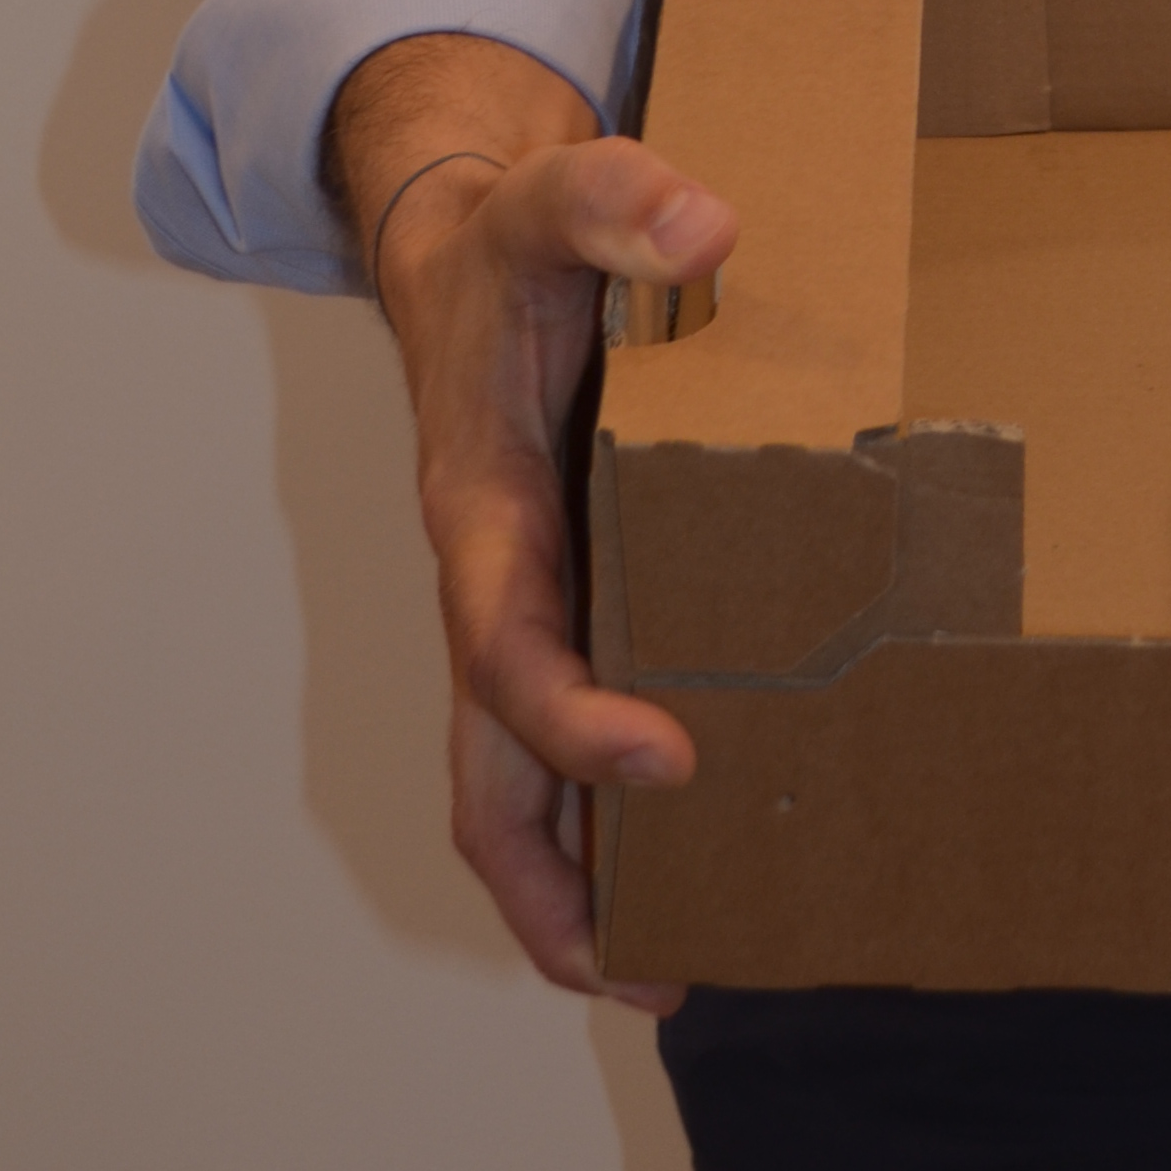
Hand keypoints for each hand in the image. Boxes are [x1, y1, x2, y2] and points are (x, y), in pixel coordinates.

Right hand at [334, 40, 736, 1006]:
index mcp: (478, 514)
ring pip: (516, 788)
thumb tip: (707, 225)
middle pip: (486, 778)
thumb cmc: (510, 247)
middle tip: (655, 972)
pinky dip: (608, 819)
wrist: (463, 253)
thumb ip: (619, 199)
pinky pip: (566, 742)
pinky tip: (701, 854)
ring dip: (577, 888)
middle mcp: (489, 587)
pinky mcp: (568, 608)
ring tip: (679, 970)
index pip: (505, 651)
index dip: (572, 719)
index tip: (672, 759)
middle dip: (551, 890)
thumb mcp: (554, 199)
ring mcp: (524, 610)